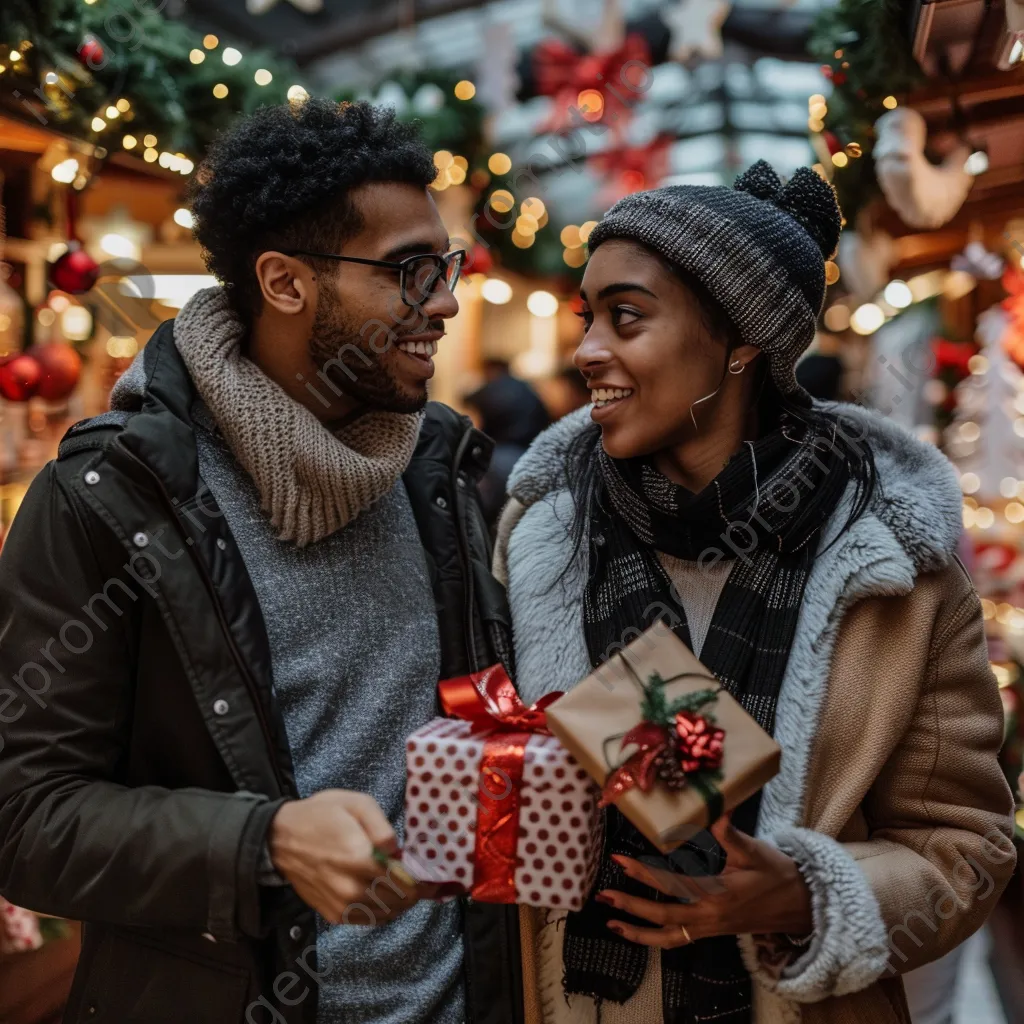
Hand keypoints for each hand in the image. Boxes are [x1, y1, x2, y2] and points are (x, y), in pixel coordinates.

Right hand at [268, 789, 434, 925]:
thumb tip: (399, 852)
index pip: (404, 880)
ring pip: (385, 914)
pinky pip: (368, 920)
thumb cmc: (322, 815)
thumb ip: (382, 828)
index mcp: (360, 857)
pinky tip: (387, 898)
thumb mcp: (357, 804)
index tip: (439, 880)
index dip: (425, 883)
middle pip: (398, 900)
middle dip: (417, 893)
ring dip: (402, 904)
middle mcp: (351, 886)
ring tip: (409, 890)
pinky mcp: (333, 914)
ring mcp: (341, 904)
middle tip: (426, 884)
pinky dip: (384, 913)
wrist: (280, 839)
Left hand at [597, 815, 812, 948]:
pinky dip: (656, 939)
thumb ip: (731, 835)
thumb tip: (716, 810)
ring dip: (638, 933)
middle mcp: (709, 917)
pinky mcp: (711, 932)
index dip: (644, 874)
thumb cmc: (777, 875)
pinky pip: (679, 942)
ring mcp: (709, 928)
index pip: (672, 885)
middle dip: (631, 905)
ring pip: (668, 938)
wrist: (800, 907)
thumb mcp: (755, 851)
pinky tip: (638, 932)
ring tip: (612, 922)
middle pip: (663, 917)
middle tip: (603, 894)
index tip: (621, 861)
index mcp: (718, 894)